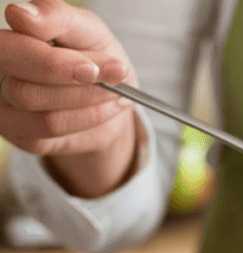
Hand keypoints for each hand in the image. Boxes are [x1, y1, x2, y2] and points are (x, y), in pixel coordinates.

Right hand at [1, 0, 139, 197]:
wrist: (109, 95)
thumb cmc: (91, 54)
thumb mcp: (85, 30)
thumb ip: (56, 17)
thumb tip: (19, 14)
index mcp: (7, 42)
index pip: (12, 51)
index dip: (53, 63)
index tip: (93, 66)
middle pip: (21, 90)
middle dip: (76, 85)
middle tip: (117, 74)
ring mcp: (4, 107)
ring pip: (43, 114)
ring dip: (89, 101)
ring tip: (117, 90)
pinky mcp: (21, 134)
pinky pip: (53, 130)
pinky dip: (90, 117)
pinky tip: (106, 106)